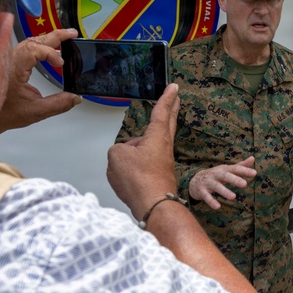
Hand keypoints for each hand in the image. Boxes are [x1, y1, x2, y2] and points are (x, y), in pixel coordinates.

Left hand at [0, 28, 80, 138]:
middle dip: (55, 36)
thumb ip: (58, 105)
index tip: (61, 64)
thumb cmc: (3, 114)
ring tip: (66, 38)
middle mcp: (9, 61)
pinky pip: (27, 48)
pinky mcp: (11, 62)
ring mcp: (9, 60)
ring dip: (49, 39)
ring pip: (30, 42)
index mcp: (13, 69)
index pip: (34, 50)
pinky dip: (41, 46)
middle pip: (34, 40)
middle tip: (72, 34)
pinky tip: (51, 49)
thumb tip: (76, 98)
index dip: (50, 54)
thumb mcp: (35, 112)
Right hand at [107, 83, 179, 218]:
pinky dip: (138, 162)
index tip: (173, 87)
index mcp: (157, 136)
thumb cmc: (139, 180)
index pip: (162, 111)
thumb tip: (125, 156)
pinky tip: (130, 173)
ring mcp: (163, 162)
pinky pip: (146, 163)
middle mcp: (164, 147)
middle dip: (171, 108)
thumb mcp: (117, 156)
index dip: (166, 97)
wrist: (153, 205)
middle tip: (175, 98)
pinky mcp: (159, 176)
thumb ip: (118, 150)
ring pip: (151, 146)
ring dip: (144, 144)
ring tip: (129, 157)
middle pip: (167, 123)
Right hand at [189, 158, 256, 209]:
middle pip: (225, 176)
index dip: (244, 170)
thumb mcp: (227, 170)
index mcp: (223, 169)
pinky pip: (206, 196)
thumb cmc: (216, 175)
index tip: (255, 173)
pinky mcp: (201, 191)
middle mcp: (216, 174)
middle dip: (234, 179)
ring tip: (233, 197)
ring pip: (216, 186)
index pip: (235, 168)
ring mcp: (208, 182)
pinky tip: (218, 207)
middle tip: (244, 184)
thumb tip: (253, 158)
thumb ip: (240, 165)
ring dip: (224, 191)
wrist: (194, 180)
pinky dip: (211, 201)